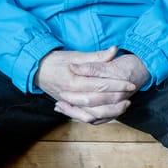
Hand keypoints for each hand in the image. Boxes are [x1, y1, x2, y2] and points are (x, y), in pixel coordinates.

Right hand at [36, 46, 150, 124]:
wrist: (37, 70)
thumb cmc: (56, 61)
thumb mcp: (75, 55)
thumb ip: (96, 56)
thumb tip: (114, 50)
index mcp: (73, 81)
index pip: (100, 85)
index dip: (117, 85)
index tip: (130, 84)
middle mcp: (70, 95)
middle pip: (98, 101)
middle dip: (117, 98)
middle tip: (131, 93)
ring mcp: (68, 103)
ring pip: (92, 114)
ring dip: (111, 111)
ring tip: (125, 104)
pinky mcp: (68, 108)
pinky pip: (85, 117)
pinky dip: (98, 117)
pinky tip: (111, 112)